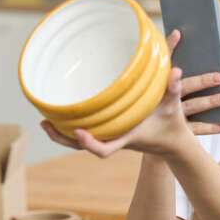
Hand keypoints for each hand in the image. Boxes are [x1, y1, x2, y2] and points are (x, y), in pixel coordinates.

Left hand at [40, 30, 219, 157]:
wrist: (172, 142)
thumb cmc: (171, 123)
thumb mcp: (173, 105)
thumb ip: (173, 88)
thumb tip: (174, 70)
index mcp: (127, 137)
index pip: (105, 149)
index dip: (90, 143)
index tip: (78, 131)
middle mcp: (115, 139)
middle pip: (82, 147)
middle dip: (62, 138)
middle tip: (45, 123)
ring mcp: (110, 138)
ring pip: (80, 143)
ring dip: (61, 134)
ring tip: (44, 121)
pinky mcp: (109, 134)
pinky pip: (85, 135)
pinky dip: (70, 130)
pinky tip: (61, 117)